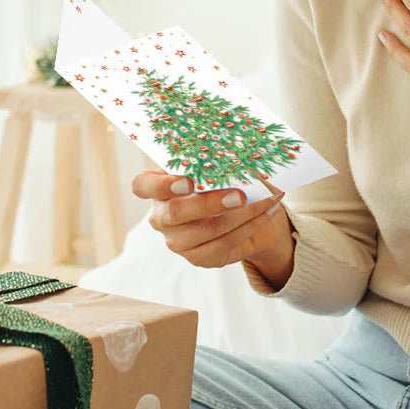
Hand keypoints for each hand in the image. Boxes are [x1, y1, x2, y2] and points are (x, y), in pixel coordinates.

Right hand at [131, 171, 285, 268]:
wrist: (238, 212)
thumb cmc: (218, 182)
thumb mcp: (210, 168)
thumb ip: (212, 160)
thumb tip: (238, 150)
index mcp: (157, 189)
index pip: (141, 186)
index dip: (160, 185)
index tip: (187, 181)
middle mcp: (162, 217)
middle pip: (176, 213)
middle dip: (211, 203)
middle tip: (241, 194)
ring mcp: (178, 241)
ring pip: (209, 230)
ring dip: (243, 214)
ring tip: (267, 199)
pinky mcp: (199, 258)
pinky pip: (226, 244)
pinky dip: (252, 225)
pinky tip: (268, 211)